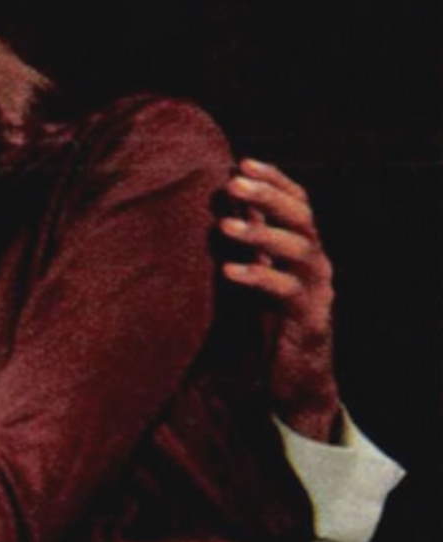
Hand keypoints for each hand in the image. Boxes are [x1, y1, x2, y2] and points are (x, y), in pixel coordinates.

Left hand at [221, 158, 341, 441]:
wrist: (292, 380)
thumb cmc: (268, 324)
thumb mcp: (256, 276)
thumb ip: (249, 243)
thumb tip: (224, 203)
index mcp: (303, 249)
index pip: (296, 201)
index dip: (274, 179)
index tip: (241, 161)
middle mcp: (315, 264)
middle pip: (300, 216)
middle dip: (268, 195)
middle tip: (232, 183)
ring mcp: (317, 290)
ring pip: (300, 249)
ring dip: (261, 233)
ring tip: (225, 225)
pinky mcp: (309, 320)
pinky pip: (287, 291)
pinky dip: (259, 277)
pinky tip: (230, 270)